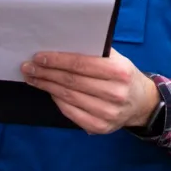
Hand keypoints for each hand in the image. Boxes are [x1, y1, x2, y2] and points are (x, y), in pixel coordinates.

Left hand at [21, 49, 159, 134]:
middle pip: (72, 81)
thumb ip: (94, 52)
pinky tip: (49, 92)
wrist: (142, 103)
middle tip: (28, 67)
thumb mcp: (117, 58)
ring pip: (69, 97)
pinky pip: (71, 113)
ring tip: (33, 78)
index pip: (81, 64)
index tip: (39, 57)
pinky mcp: (100, 127)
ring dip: (47, 86)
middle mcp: (115, 93)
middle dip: (46, 73)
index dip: (57, 60)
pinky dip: (57, 101)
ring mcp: (108, 113)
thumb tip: (61, 44)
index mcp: (119, 71)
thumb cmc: (123, 75)